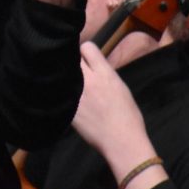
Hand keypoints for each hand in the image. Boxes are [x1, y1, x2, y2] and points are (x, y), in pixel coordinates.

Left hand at [71, 43, 149, 161]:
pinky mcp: (69, 109)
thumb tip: (94, 66)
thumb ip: (105, 73)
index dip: (84, 51)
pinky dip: (62, 94)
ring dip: (66, 77)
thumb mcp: (120, 87)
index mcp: (105, 73)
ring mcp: (77, 95)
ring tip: (69, 83)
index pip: (87, 47)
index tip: (84, 58)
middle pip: (72, 57)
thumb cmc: (128, 116)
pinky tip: (66, 100)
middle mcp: (89, 80)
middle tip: (75, 69)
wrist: (122, 141)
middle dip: (73, 61)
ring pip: (63, 74)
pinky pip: (60, 93)